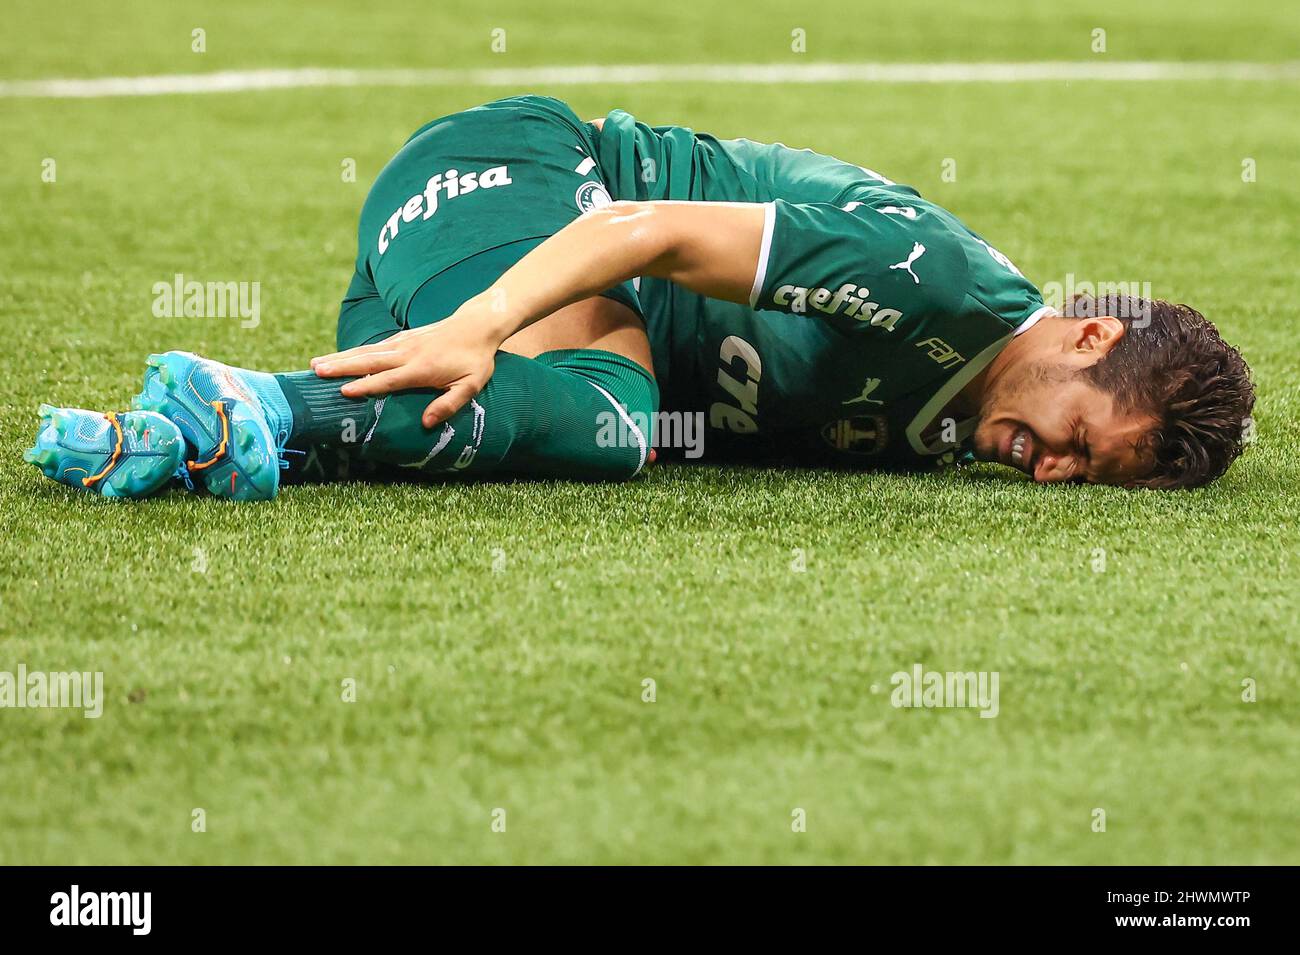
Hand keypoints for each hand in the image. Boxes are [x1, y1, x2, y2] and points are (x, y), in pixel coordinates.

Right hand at [310, 304, 503, 427]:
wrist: (476, 326)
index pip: (389, 378)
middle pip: (369, 361)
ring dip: (341, 357)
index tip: (343, 391)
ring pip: (367, 351)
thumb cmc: (476, 360)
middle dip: (341, 367)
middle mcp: (407, 353)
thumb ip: (449, 404)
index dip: (366, 385)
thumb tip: (426, 423)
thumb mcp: (470, 386)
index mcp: (422, 369)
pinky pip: (374, 347)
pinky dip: (354, 352)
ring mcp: (403, 343)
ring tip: (315, 364)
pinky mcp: (402, 338)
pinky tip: (339, 358)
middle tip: (316, 372)